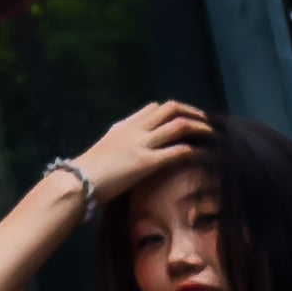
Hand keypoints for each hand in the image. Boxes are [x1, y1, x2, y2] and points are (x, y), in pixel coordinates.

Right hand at [63, 101, 211, 210]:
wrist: (78, 181)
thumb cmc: (88, 172)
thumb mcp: (105, 150)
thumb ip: (121, 146)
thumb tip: (132, 153)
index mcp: (124, 126)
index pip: (154, 108)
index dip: (175, 111)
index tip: (188, 120)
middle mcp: (134, 129)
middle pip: (171, 109)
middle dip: (193, 114)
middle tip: (207, 124)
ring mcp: (141, 144)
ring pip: (179, 125)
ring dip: (201, 129)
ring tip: (214, 137)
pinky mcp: (147, 162)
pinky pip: (178, 151)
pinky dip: (194, 151)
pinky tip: (203, 157)